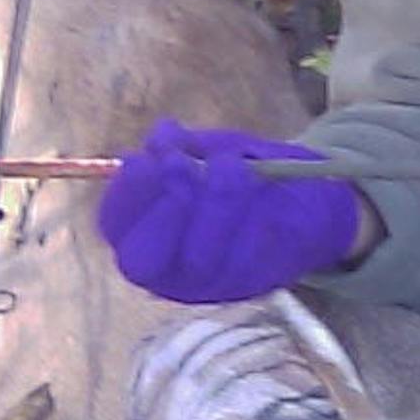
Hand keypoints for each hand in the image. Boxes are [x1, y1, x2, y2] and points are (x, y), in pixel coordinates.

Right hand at [98, 119, 360, 303]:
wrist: (305, 198)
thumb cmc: (240, 172)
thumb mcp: (208, 150)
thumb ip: (182, 145)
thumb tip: (163, 135)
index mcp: (143, 234)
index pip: (115, 226)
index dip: (125, 194)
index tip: (144, 158)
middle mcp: (168, 271)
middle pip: (142, 260)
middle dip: (158, 207)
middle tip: (181, 164)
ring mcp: (209, 283)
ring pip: (198, 257)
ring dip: (212, 201)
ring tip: (231, 164)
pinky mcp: (252, 283)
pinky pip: (243, 253)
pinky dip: (249, 212)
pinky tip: (258, 181)